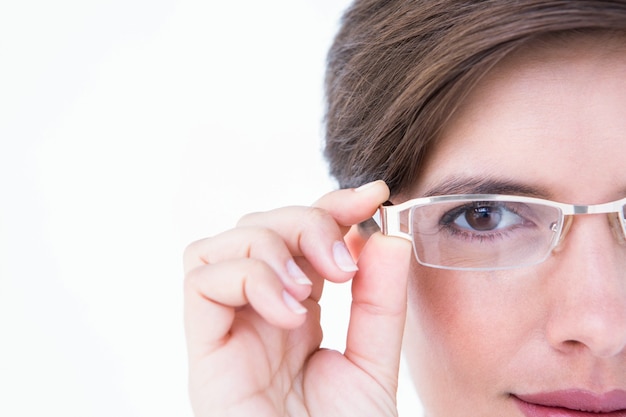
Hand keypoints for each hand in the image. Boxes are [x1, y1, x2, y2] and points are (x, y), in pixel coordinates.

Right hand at [183, 181, 411, 415]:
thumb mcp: (374, 361)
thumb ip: (380, 301)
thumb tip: (385, 234)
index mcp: (297, 311)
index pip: (301, 235)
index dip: (332, 205)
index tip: (374, 195)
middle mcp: (257, 312)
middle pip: (260, 225)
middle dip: (306, 223)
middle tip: (344, 262)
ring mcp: (228, 328)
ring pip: (224, 242)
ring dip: (273, 247)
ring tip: (311, 291)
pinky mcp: (203, 350)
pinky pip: (202, 279)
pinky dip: (248, 277)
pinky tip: (288, 313)